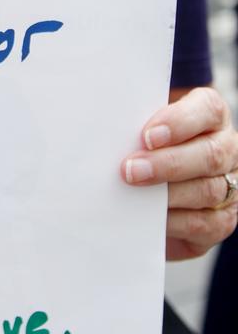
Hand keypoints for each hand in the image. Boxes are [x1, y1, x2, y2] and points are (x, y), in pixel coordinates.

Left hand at [122, 86, 237, 260]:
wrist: (155, 181)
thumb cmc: (146, 143)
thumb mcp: (144, 124)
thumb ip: (136, 123)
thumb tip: (106, 128)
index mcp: (211, 116)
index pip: (208, 110)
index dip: (179, 122)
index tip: (147, 135)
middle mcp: (226, 148)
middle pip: (210, 155)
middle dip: (168, 163)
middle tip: (130, 169)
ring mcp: (230, 186)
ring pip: (207, 190)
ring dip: (168, 194)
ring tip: (134, 193)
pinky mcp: (221, 219)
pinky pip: (204, 223)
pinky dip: (175, 221)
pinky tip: (151, 217)